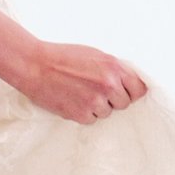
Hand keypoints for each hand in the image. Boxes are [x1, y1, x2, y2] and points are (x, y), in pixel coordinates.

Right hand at [15, 40, 148, 124]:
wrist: (34, 66)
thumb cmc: (62, 57)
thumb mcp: (94, 54)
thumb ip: (113, 68)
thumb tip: (127, 81)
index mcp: (114, 67)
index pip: (139, 89)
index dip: (131, 91)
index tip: (124, 91)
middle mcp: (108, 85)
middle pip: (124, 103)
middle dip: (113, 99)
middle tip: (95, 91)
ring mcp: (95, 102)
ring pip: (107, 113)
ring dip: (97, 107)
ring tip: (79, 93)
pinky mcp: (81, 114)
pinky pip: (91, 119)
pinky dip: (83, 113)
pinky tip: (72, 100)